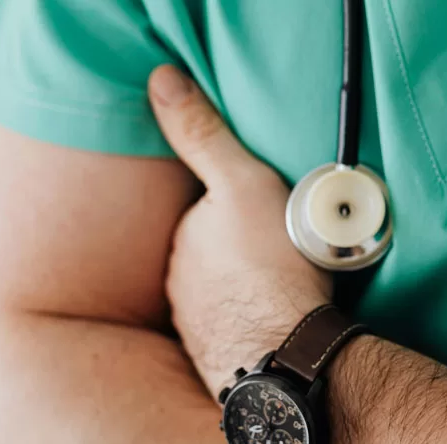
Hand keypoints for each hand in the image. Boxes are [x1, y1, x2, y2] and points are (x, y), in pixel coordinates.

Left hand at [148, 65, 330, 395]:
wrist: (286, 354)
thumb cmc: (271, 266)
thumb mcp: (242, 183)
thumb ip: (202, 134)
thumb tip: (160, 81)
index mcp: (183, 241)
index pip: (204, 215)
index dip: (238, 209)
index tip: (269, 215)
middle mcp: (179, 285)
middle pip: (211, 256)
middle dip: (239, 251)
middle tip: (284, 251)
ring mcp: (197, 326)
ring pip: (222, 295)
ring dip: (246, 290)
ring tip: (286, 289)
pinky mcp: (219, 360)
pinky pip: (236, 331)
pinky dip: (253, 324)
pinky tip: (278, 325)